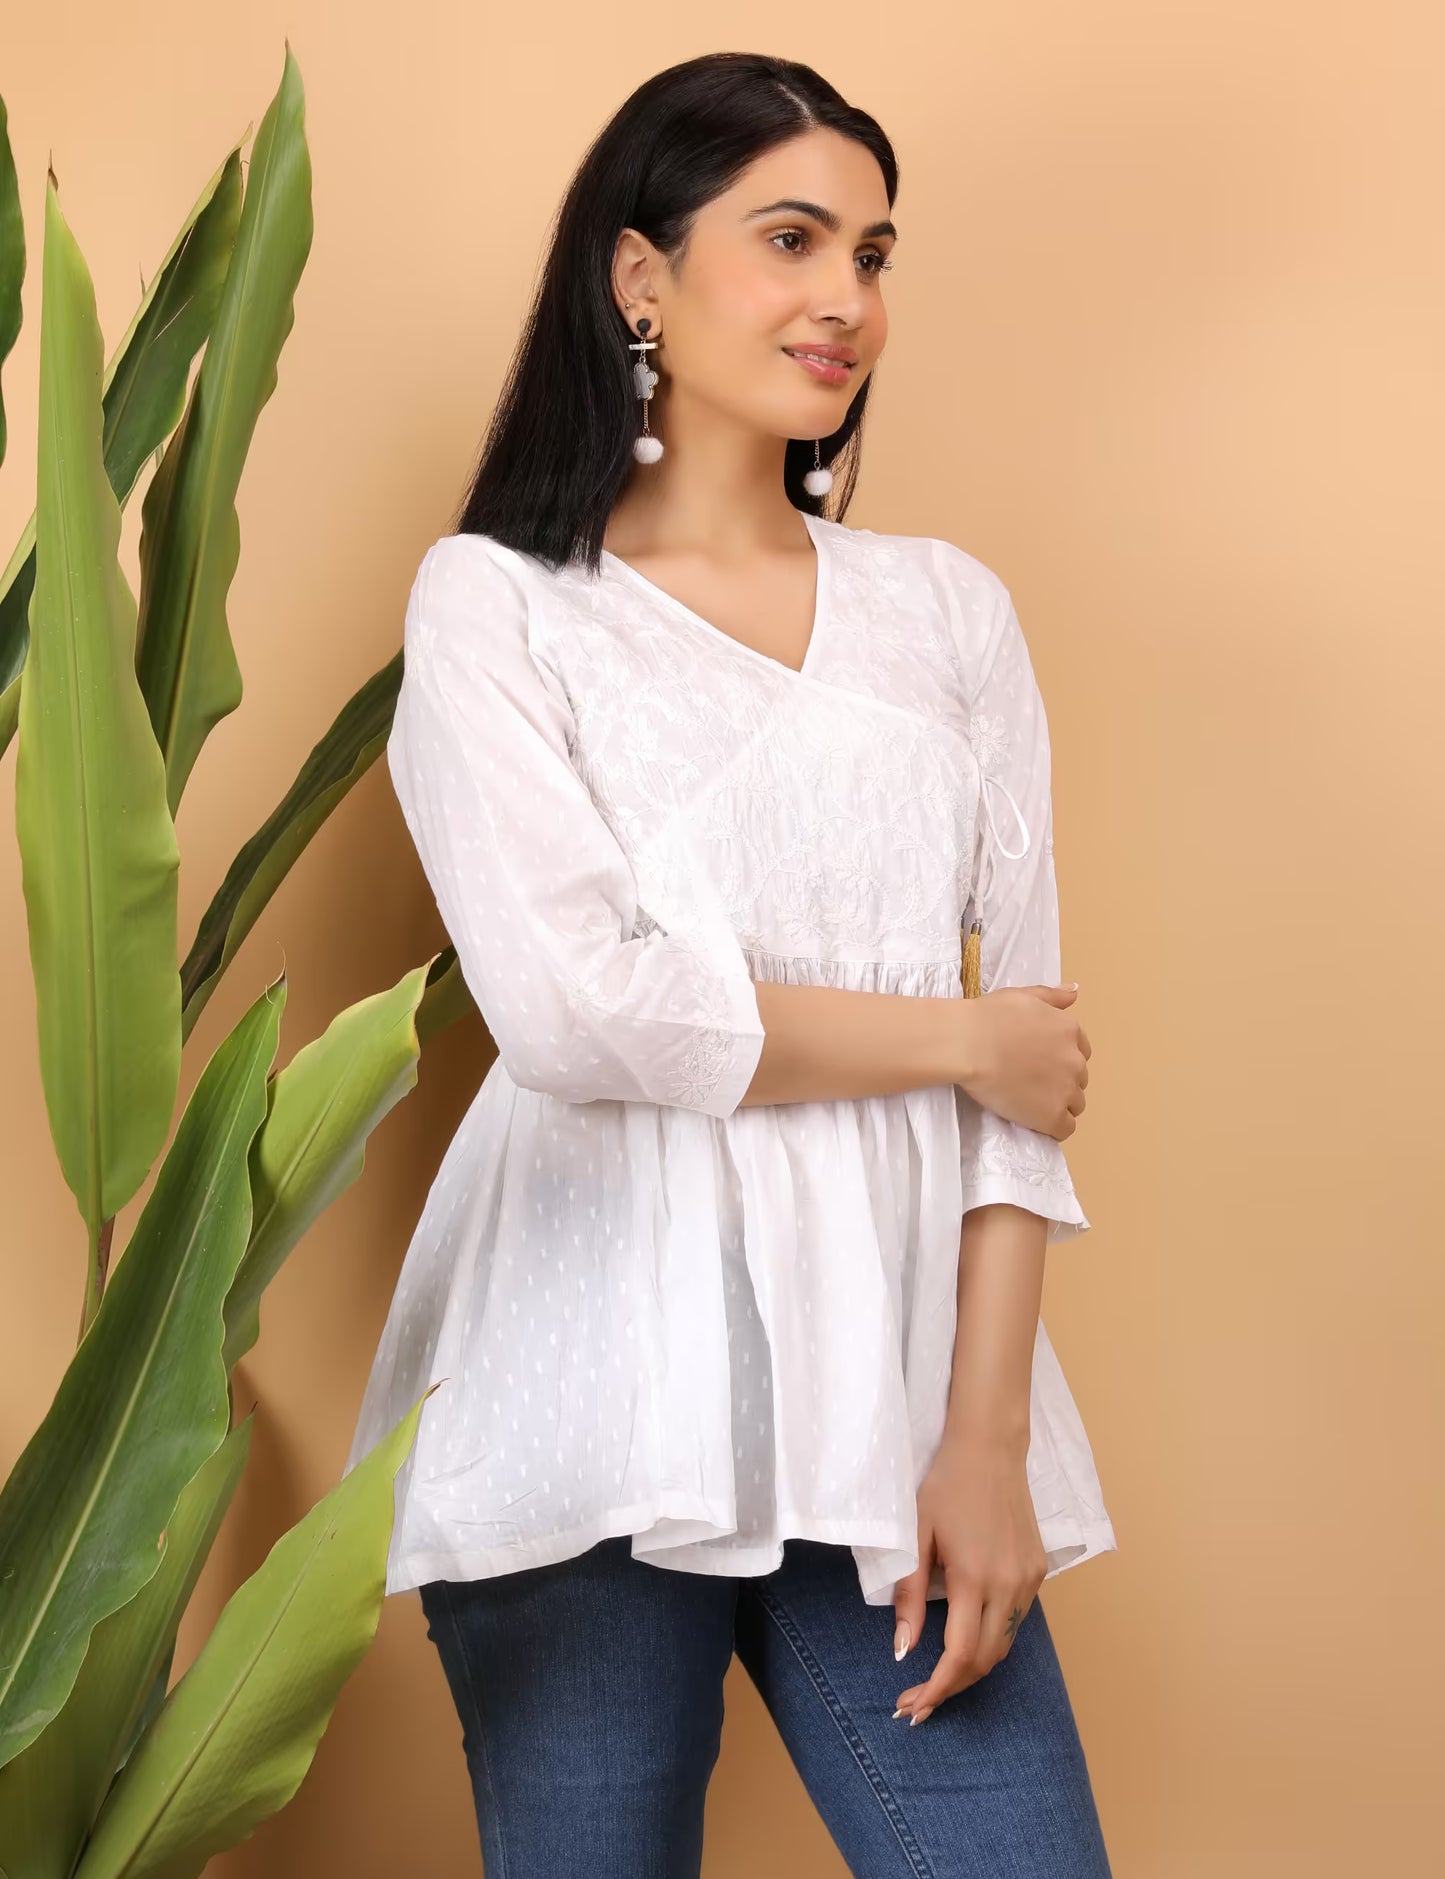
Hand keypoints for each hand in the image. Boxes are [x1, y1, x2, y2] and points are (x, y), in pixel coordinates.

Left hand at [890, 1428, 1046, 1725]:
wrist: (990, 1448)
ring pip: (1004, 1644)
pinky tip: (968, 1636)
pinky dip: (991, 1638)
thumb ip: (910, 1595)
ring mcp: (1029, 1580)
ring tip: (939, 1678)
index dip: (936, 1689)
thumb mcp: (916, 1535)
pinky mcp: (1038, 1571)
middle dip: (952, 1688)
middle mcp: (1009, 1585)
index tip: (912, 1708)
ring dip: (973, 1667)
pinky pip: (1015, 1620)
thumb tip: (903, 1651)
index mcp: (974, 1578)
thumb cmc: (946, 1486)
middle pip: (984, 1660)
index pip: (959, 1656)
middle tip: (918, 1702)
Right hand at [954, 985, 1089, 1140]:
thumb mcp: (1024, 996)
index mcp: (1070, 1031)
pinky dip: (1052, 1127)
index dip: (1060, 1059)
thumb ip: (1052, 996)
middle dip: (1059, 1081)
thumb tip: (1075, 991)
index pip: (1080, 1052)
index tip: (1039, 1063)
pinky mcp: (1053, 1116)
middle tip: (1029, 1082)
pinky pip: (1065, 1129)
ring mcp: (1066, 1090)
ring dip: (1057, 1104)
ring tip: (1029, 1102)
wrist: (969, 1045)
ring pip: (1074, 1104)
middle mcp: (1076, 1060)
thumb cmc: (990, 1017)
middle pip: (1078, 1079)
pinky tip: (1033, 1120)